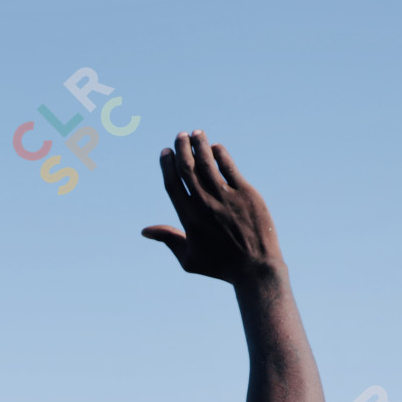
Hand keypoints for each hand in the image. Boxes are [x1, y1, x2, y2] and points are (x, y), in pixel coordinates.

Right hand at [142, 131, 284, 284]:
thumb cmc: (220, 266)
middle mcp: (205, 204)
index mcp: (189, 218)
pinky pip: (230, 169)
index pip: (173, 184)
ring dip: (200, 145)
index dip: (167, 165)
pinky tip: (216, 147)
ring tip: (196, 133)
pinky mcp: (247, 194)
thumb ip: (168, 239)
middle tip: (180, 136)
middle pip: (188, 169)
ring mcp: (226, 198)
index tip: (166, 152)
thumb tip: (145, 231)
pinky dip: (221, 155)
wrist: (255, 268)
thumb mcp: (189, 259)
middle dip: (182, 149)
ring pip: (208, 164)